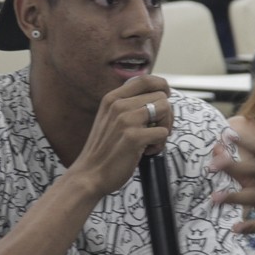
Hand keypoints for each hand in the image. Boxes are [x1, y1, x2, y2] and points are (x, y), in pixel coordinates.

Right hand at [68, 75, 171, 196]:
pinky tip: (146, 152)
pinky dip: (160, 145)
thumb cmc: (104, 150)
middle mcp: (118, 105)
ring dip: (165, 128)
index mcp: (112, 98)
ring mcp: (126, 120)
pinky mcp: (134, 137)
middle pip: (162, 96)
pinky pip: (163, 133)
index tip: (166, 98)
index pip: (146, 79)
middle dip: (166, 115)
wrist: (89, 175)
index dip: (162, 86)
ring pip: (166, 110)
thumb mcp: (109, 119)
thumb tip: (158, 97)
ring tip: (151, 141)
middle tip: (156, 130)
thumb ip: (127, 106)